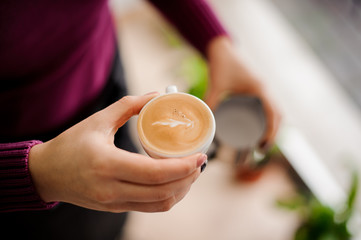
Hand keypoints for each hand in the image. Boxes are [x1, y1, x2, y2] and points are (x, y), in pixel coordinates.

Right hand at [28, 93, 206, 212]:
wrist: (46, 174)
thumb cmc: (70, 144)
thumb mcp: (98, 120)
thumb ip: (129, 106)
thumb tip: (157, 95)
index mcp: (107, 165)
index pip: (156, 173)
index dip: (184, 167)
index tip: (200, 155)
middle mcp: (112, 189)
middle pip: (164, 191)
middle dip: (189, 178)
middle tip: (201, 161)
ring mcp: (114, 203)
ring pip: (160, 204)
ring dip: (182, 189)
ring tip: (191, 172)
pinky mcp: (115, 208)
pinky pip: (150, 207)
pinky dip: (168, 196)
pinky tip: (175, 182)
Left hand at [205, 36, 280, 149]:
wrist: (222, 47)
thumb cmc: (221, 63)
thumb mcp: (216, 85)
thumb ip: (210, 102)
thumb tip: (205, 124)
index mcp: (260, 88)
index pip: (273, 114)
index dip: (271, 132)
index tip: (263, 146)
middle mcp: (265, 89)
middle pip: (278, 115)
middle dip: (273, 134)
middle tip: (260, 149)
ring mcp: (262, 88)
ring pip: (275, 111)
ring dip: (273, 127)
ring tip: (261, 143)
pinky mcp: (257, 88)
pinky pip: (269, 105)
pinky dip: (269, 118)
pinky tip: (261, 127)